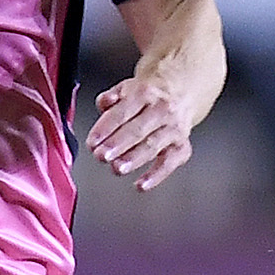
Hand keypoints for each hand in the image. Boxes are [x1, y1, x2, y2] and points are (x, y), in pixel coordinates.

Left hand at [88, 71, 196, 189]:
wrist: (178, 96)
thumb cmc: (146, 98)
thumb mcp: (125, 89)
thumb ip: (109, 98)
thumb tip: (105, 102)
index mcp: (145, 94)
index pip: (123, 112)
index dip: (106, 128)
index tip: (93, 142)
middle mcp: (163, 110)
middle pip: (138, 129)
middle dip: (118, 144)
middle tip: (102, 156)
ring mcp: (174, 129)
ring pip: (153, 145)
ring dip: (134, 158)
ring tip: (117, 168)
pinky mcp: (181, 147)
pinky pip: (170, 163)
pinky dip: (156, 176)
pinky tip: (140, 184)